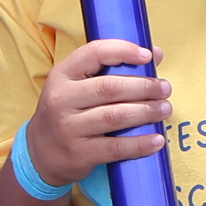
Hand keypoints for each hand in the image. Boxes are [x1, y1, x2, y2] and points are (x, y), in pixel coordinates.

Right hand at [26, 38, 171, 187]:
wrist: (40, 153)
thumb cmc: (68, 112)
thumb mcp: (77, 86)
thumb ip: (111, 68)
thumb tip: (156, 54)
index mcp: (62, 75)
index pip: (93, 53)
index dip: (123, 51)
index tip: (147, 56)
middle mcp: (62, 99)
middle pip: (109, 88)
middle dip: (144, 86)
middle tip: (165, 88)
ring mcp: (69, 128)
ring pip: (114, 116)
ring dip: (146, 112)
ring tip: (165, 109)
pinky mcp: (79, 153)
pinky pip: (115, 148)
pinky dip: (139, 144)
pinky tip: (157, 140)